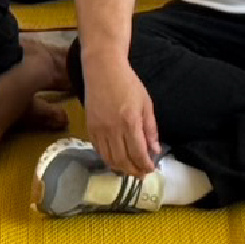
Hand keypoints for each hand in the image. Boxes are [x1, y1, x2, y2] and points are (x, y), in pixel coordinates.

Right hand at [83, 57, 159, 176]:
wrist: (103, 70)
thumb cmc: (128, 84)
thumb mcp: (146, 103)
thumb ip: (150, 128)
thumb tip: (155, 150)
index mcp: (130, 122)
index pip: (138, 153)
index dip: (145, 165)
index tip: (151, 169)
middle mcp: (113, 129)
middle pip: (123, 161)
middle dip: (134, 171)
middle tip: (142, 174)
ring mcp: (99, 130)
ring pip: (109, 159)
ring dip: (120, 169)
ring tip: (130, 170)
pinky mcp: (90, 128)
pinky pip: (98, 150)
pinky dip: (108, 159)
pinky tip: (116, 159)